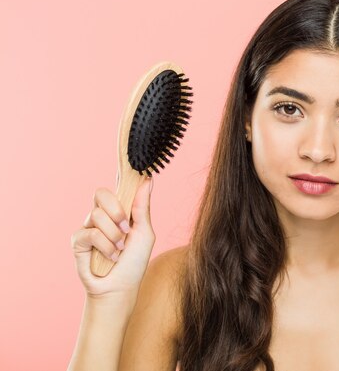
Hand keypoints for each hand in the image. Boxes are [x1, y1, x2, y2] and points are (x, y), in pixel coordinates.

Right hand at [70, 177, 155, 299]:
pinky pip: (89, 233)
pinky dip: (105, 246)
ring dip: (114, 235)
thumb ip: (142, 207)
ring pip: (97, 215)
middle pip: (101, 193)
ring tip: (120, 249)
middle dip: (116, 210)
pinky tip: (110, 257)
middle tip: (126, 227)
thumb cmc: (134, 262)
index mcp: (120, 211)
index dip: (120, 174)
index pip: (117, 187)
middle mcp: (102, 216)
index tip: (130, 162)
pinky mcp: (78, 241)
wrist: (121, 288)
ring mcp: (88, 227)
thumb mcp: (144, 233)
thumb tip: (148, 179)